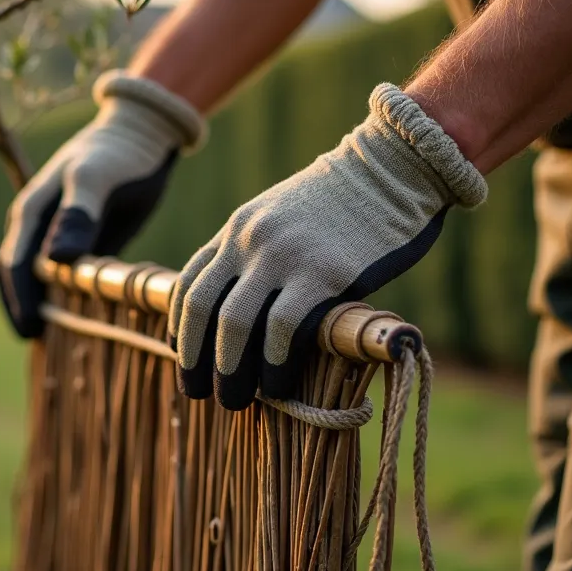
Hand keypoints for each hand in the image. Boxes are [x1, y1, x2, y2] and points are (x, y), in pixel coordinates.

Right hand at [0, 70, 204, 337]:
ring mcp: (56, 235)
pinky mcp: (81, 243)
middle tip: (38, 342)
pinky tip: (79, 320)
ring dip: (40, 307)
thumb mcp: (98, 178)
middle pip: (15, 277)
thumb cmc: (119, 152)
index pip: (14, 265)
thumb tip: (54, 261)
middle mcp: (36, 226)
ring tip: (53, 339)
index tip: (30, 331)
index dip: (18, 299)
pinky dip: (64, 300)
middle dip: (21, 309)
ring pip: (37, 280)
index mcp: (31, 211)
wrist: (143, 133)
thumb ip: (78, 216)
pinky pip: (64, 279)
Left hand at [169, 83, 487, 409]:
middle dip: (194, 357)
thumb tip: (246, 303)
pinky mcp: (322, 272)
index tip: (184, 356)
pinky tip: (276, 385)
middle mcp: (250, 241)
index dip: (180, 326)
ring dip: (229, 369)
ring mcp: (283, 255)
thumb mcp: (283, 216)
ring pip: (234, 322)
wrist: (392, 170)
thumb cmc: (343, 203)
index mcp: (237, 228)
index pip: (190, 283)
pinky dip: (274, 363)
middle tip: (196, 392)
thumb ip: (258, 252)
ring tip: (234, 400)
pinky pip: (283, 327)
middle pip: (202, 308)